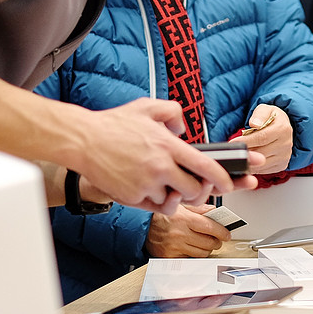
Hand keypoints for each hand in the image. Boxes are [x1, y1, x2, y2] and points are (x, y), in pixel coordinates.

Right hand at [69, 98, 250, 215]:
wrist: (82, 140)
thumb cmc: (113, 125)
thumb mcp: (148, 107)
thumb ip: (173, 112)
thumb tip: (184, 130)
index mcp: (168, 146)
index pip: (206, 167)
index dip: (224, 178)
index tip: (230, 183)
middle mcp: (160, 168)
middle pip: (195, 191)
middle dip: (198, 190)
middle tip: (193, 184)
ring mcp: (146, 185)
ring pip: (173, 201)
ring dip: (173, 195)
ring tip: (163, 181)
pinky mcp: (132, 199)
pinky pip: (153, 206)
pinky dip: (154, 199)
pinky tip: (148, 186)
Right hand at [145, 203, 230, 257]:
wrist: (142, 228)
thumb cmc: (162, 216)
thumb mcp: (180, 206)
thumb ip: (199, 208)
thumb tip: (216, 212)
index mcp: (184, 219)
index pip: (211, 228)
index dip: (222, 232)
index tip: (227, 234)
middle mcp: (180, 234)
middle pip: (209, 243)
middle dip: (216, 241)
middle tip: (217, 239)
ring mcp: (175, 247)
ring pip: (202, 253)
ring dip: (207, 249)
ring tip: (205, 243)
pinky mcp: (171, 257)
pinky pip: (190, 260)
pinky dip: (194, 255)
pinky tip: (192, 248)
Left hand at [228, 104, 292, 173]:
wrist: (283, 128)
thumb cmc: (271, 118)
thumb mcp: (265, 109)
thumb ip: (259, 114)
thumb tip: (253, 123)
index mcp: (283, 129)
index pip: (262, 137)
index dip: (247, 141)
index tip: (234, 142)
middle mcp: (286, 144)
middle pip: (261, 152)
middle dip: (245, 152)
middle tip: (234, 151)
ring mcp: (284, 157)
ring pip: (262, 164)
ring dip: (248, 160)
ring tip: (240, 154)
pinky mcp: (281, 166)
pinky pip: (264, 170)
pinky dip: (253, 166)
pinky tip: (248, 159)